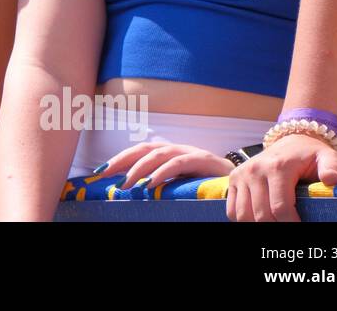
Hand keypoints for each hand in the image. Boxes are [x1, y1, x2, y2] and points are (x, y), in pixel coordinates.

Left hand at [97, 141, 233, 188]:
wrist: (236, 180)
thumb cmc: (203, 182)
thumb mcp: (176, 181)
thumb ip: (158, 180)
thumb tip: (131, 188)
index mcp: (166, 152)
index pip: (138, 151)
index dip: (119, 158)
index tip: (100, 171)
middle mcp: (175, 148)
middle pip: (143, 149)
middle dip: (122, 160)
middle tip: (106, 174)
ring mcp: (188, 152)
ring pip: (157, 154)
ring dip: (139, 168)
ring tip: (127, 183)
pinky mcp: (201, 159)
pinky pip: (178, 163)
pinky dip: (162, 172)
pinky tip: (151, 183)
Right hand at [227, 133, 336, 221]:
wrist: (290, 142)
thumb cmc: (310, 154)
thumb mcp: (327, 156)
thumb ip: (332, 167)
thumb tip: (330, 180)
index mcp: (278, 167)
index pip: (280, 207)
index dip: (291, 224)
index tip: (301, 228)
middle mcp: (255, 170)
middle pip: (262, 214)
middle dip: (277, 226)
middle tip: (290, 227)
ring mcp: (242, 175)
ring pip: (244, 215)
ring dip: (259, 224)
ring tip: (275, 223)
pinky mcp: (233, 179)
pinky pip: (232, 210)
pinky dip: (243, 219)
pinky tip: (259, 218)